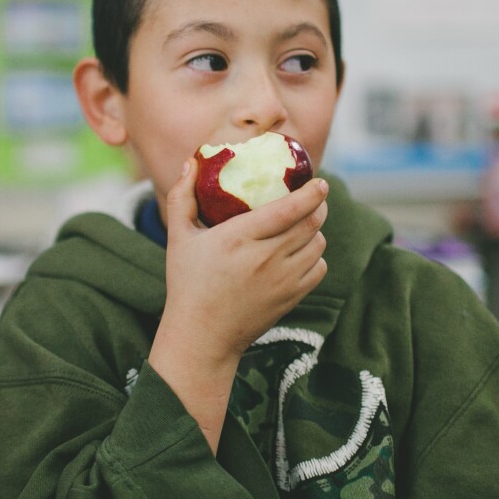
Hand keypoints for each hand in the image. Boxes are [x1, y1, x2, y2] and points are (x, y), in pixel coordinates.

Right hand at [148, 157, 328, 451]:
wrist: (202, 337)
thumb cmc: (188, 283)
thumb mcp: (178, 238)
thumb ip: (182, 196)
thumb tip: (190, 161)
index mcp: (239, 238)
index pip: (288, 209)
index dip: (310, 193)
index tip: (319, 182)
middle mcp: (266, 258)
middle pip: (311, 223)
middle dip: (318, 206)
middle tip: (314, 197)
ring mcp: (283, 280)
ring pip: (318, 245)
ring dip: (316, 230)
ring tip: (306, 223)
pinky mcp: (291, 298)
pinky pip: (318, 268)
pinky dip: (315, 256)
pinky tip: (302, 252)